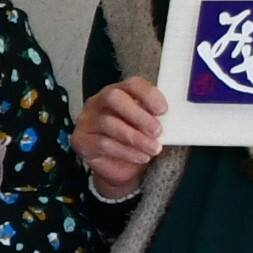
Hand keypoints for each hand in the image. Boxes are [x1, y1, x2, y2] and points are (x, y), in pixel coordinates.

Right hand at [75, 76, 166, 195]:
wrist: (121, 168)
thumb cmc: (136, 142)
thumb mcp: (148, 126)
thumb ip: (155, 117)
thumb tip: (171, 118)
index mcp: (118, 93)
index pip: (131, 84)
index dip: (148, 95)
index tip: (163, 110)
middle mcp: (98, 102)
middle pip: (113, 97)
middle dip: (138, 114)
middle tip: (157, 131)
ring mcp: (87, 121)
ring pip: (109, 124)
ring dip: (136, 138)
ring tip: (153, 149)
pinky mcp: (81, 141)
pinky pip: (103, 144)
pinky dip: (126, 152)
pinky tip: (140, 157)